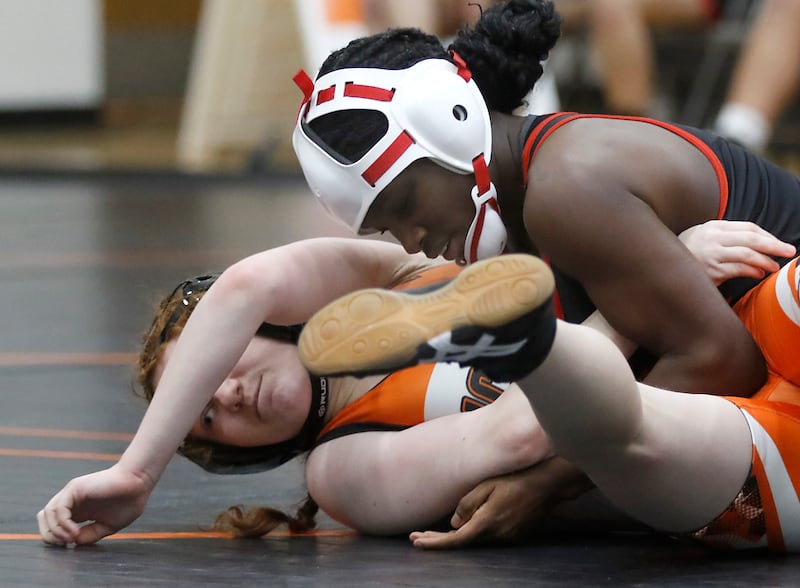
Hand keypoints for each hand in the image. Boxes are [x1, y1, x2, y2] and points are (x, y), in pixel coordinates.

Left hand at [37, 465, 152, 545]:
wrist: (139, 483)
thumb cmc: (129, 501)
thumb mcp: (108, 526)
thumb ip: (91, 534)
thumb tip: (74, 543)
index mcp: (79, 511)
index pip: (53, 525)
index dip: (57, 539)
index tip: (72, 546)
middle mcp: (71, 502)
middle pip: (44, 520)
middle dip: (50, 536)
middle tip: (67, 544)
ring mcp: (71, 494)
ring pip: (47, 514)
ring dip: (56, 531)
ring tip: (72, 538)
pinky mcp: (74, 489)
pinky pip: (58, 509)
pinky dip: (62, 524)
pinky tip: (75, 532)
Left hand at [408, 457, 590, 549]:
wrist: (548, 484)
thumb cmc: (516, 479)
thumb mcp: (486, 485)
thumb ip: (467, 504)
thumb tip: (454, 523)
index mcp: (487, 522)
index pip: (456, 539)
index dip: (435, 542)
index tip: (416, 542)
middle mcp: (497, 534)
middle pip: (462, 542)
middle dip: (438, 540)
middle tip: (417, 537)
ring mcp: (507, 537)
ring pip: (474, 540)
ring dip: (454, 537)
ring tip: (432, 533)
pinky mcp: (514, 534)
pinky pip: (487, 535)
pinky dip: (471, 533)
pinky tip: (460, 527)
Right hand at [679, 221, 795, 285]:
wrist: (660, 267)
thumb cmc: (685, 253)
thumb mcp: (702, 237)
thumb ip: (725, 238)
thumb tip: (755, 244)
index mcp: (713, 227)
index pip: (748, 228)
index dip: (768, 236)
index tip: (779, 244)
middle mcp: (712, 237)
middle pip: (751, 238)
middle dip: (774, 245)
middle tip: (789, 251)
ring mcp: (710, 254)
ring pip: (747, 254)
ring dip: (765, 260)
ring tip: (774, 266)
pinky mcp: (710, 271)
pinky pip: (738, 269)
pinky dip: (752, 271)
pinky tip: (759, 274)